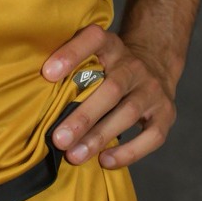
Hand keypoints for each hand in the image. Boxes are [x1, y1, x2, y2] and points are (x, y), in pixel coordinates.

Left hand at [41, 25, 176, 169]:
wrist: (155, 65)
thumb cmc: (109, 67)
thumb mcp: (94, 54)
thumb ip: (72, 65)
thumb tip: (35, 88)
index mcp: (111, 44)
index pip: (92, 39)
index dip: (71, 54)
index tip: (47, 74)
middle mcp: (134, 64)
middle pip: (110, 88)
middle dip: (83, 116)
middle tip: (58, 138)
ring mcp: (152, 89)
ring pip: (128, 113)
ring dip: (99, 137)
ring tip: (74, 155)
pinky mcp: (166, 113)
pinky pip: (151, 136)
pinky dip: (128, 152)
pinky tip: (105, 161)